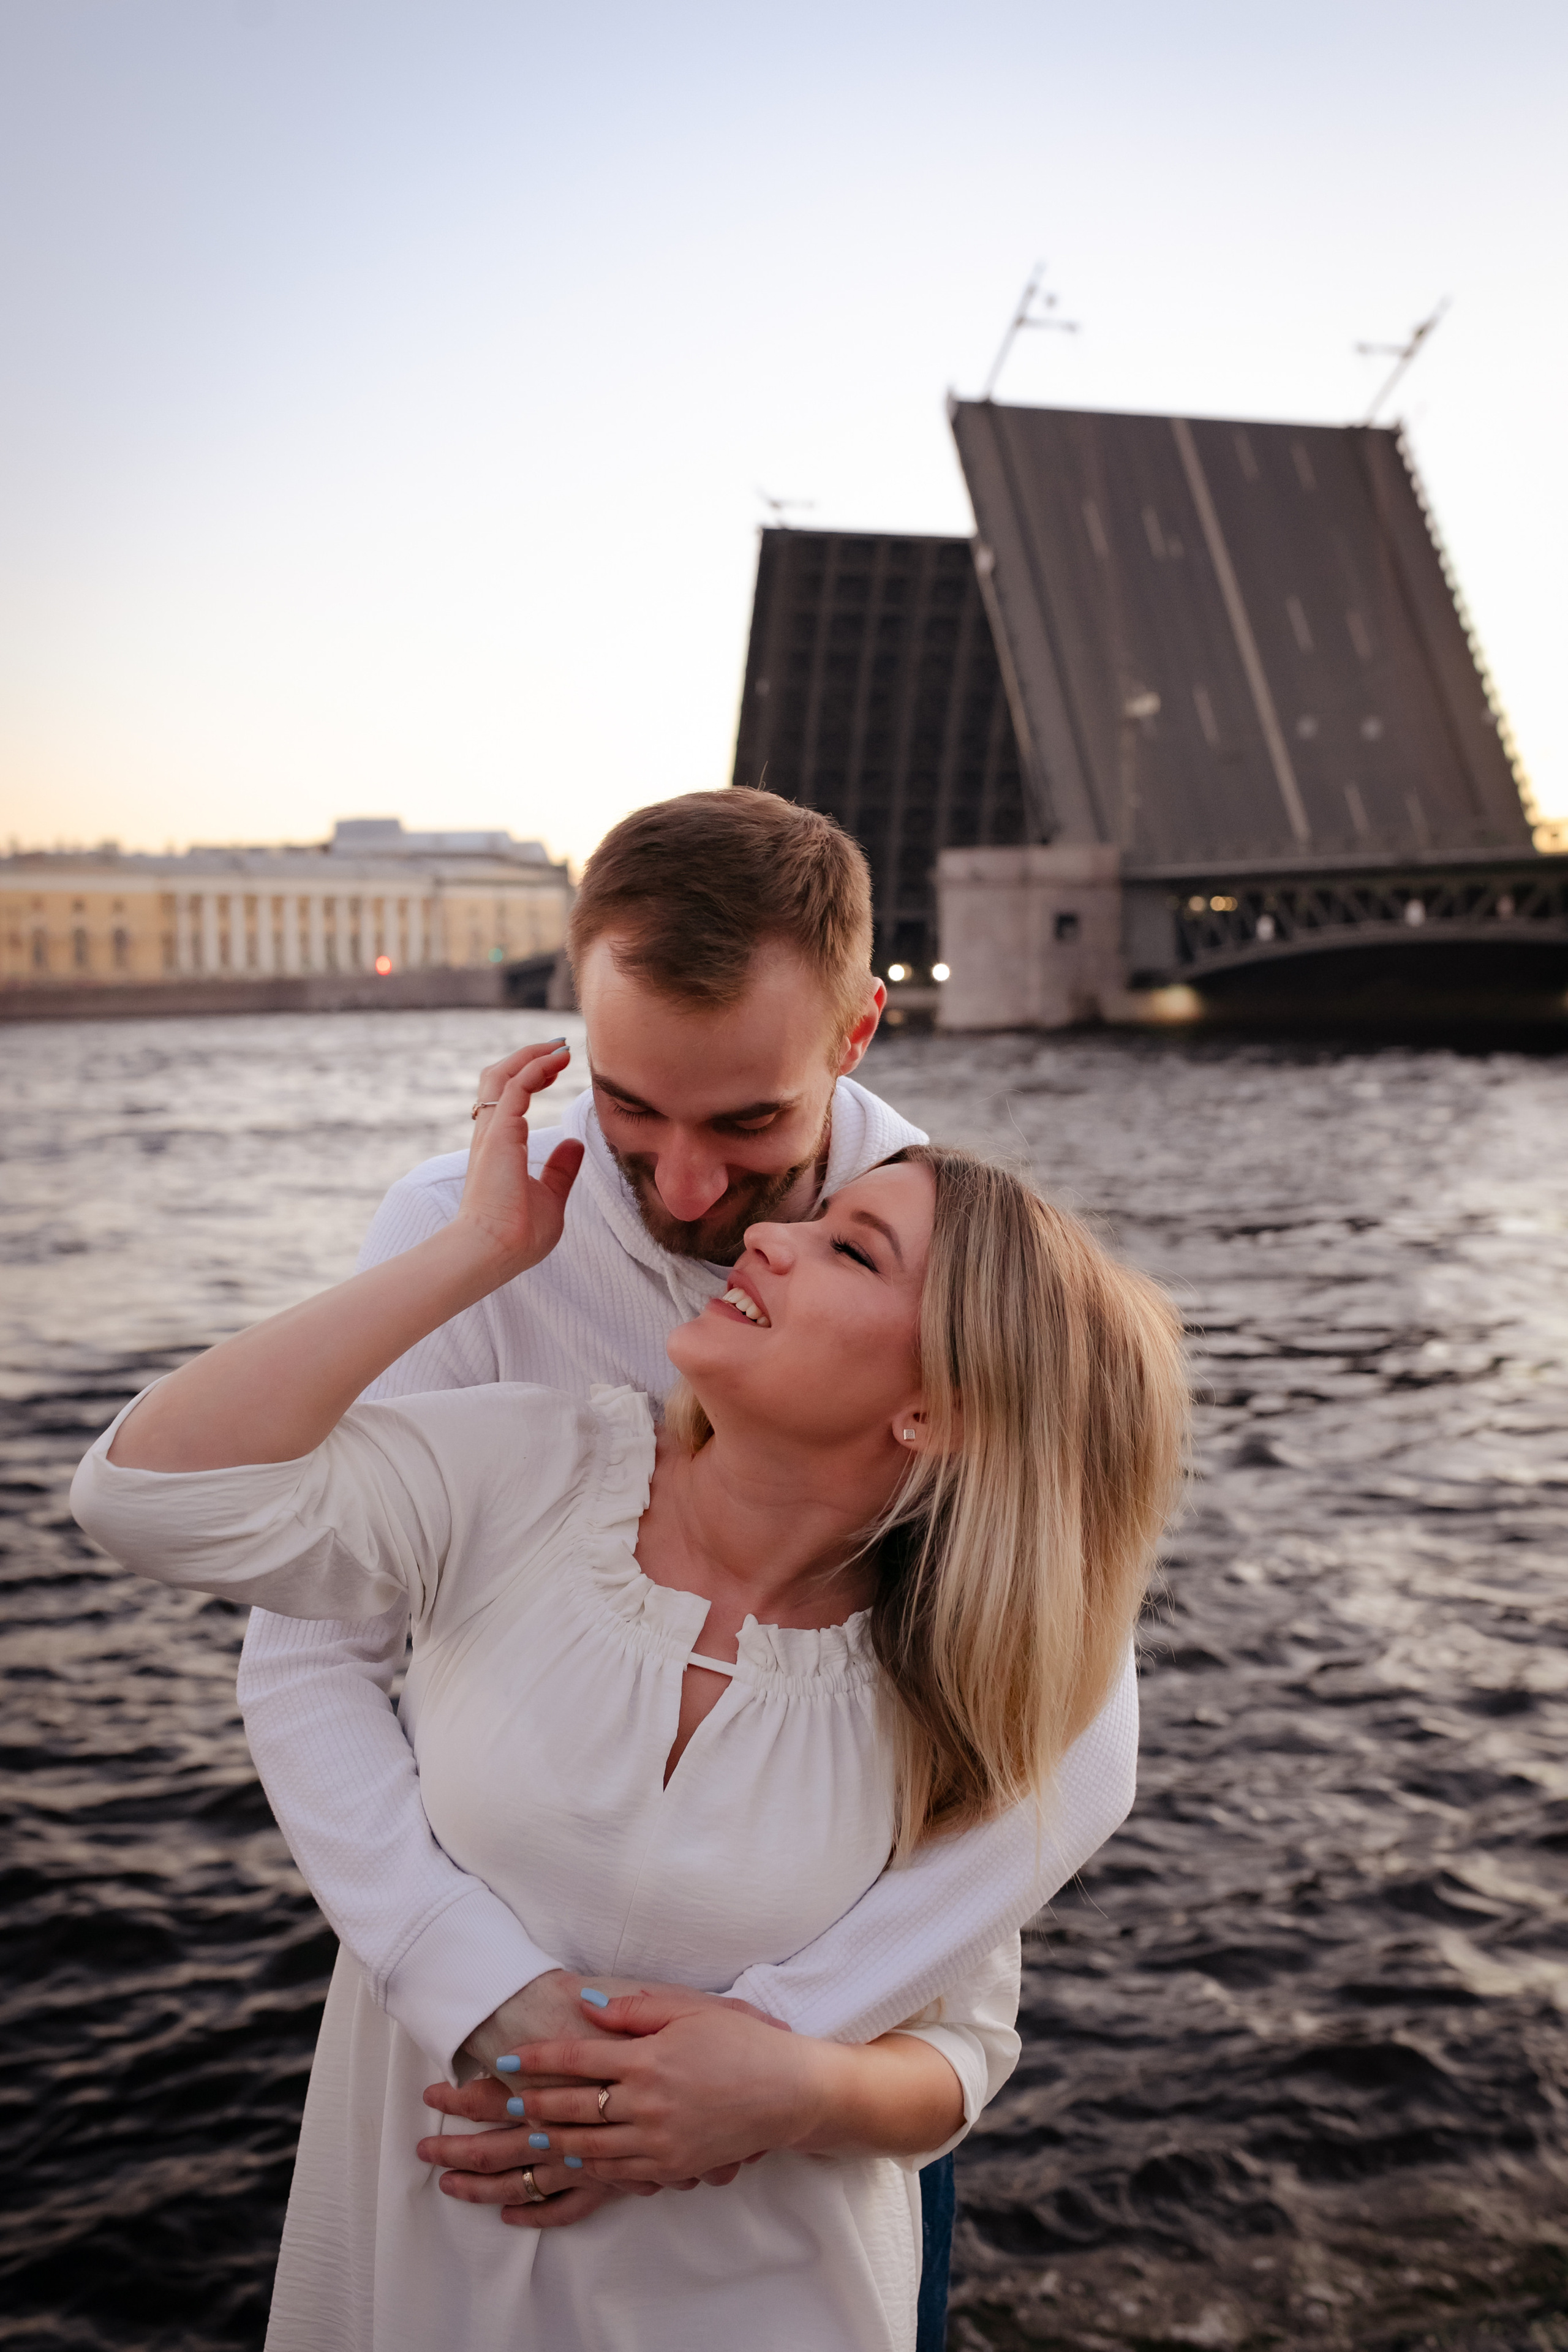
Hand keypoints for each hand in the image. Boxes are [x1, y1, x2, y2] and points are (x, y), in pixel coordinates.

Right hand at [455, 1042, 583, 1281]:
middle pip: (499, 1078)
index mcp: (500, 1148)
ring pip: (502, 1075)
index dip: (531, 1076)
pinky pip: (516, 1087)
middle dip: (528, 1057)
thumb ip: (560, 1170)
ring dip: (531, 1055)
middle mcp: (490, 1134)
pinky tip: (557, 1060)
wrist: (493, 1252)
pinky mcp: (500, 1134)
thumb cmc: (516, 1236)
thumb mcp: (549, 1197)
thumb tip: (574, 1144)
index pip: (509, 1098)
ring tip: (560, 1047)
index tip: (557, 1066)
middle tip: (560, 1047)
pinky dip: (535, 1067)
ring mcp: (492, 1132)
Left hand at [467, 1986, 820, 2186]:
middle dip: (531, 2104)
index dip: (539, 2059)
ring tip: (520, 2135)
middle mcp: (647, 2105)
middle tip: (497, 2102)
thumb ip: (635, 2010)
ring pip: (588, 2147)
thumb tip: (588, 2004)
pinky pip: (617, 2174)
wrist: (789, 2092)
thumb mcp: (691, 2011)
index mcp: (649, 2060)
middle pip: (574, 2107)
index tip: (507, 2059)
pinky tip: (570, 2163)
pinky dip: (588, 2169)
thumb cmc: (743, 2042)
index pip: (579, 2058)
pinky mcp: (671, 2169)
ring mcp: (658, 2143)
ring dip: (550, 2141)